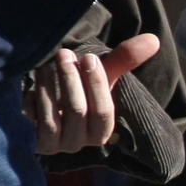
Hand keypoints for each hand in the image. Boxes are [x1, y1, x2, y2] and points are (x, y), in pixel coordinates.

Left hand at [23, 34, 160, 154]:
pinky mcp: (34, 144)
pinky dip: (34, 97)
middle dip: (71, 80)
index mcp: (99, 131)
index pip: (104, 112)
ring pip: (56, 117)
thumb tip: (154, 40)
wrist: (35, 106)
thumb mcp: (97, 76)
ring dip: (50, 85)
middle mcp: (79, 142)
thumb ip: (123, 60)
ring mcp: (55, 145)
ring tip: (46, 63)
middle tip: (64, 54)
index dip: (97, 84)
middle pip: (80, 112)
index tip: (88, 57)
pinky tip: (32, 81)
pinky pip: (35, 121)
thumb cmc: (72, 89)